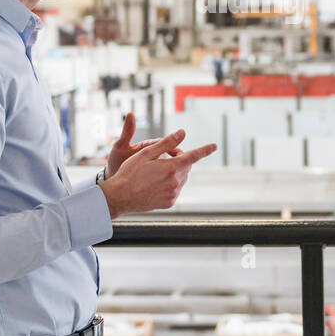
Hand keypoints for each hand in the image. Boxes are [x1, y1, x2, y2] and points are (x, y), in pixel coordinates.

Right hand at [99, 129, 217, 218]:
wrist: (120, 197)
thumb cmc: (130, 172)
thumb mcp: (146, 153)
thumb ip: (166, 143)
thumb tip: (182, 133)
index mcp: (171, 167)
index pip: (194, 156)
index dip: (205, 150)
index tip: (214, 146)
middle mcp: (175, 182)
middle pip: (186, 166)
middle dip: (179, 159)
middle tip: (162, 156)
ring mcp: (173, 193)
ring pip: (181, 178)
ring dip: (174, 172)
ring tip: (155, 171)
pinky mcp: (169, 202)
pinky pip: (175, 189)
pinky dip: (170, 184)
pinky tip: (155, 183)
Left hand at [104, 112, 178, 178]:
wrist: (113, 179)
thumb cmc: (115, 162)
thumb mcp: (120, 147)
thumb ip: (127, 132)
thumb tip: (130, 114)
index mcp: (147, 146)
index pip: (163, 144)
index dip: (172, 147)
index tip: (178, 152)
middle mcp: (154, 156)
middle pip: (171, 156)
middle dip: (178, 160)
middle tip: (184, 165)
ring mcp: (156, 168)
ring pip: (171, 168)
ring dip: (176, 171)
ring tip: (179, 177)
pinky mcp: (156, 178)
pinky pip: (167, 179)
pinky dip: (171, 181)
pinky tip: (172, 185)